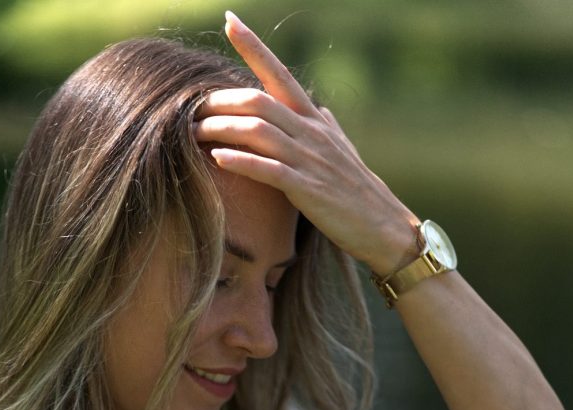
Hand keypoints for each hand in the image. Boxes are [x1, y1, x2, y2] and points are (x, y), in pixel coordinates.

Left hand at [195, 11, 418, 276]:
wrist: (382, 224)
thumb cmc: (357, 189)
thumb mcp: (343, 149)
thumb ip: (326, 126)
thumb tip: (319, 108)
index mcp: (314, 119)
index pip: (280, 73)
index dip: (254, 46)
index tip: (230, 22)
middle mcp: (310, 132)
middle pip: (259, 101)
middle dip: (220, 101)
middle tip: (190, 107)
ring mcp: (309, 160)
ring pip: (259, 132)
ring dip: (222, 129)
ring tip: (192, 132)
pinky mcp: (307, 190)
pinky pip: (270, 170)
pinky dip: (242, 162)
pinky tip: (218, 159)